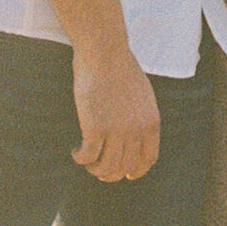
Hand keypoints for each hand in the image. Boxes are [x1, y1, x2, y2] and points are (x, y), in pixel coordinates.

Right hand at [73, 42, 159, 180]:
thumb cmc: (119, 68)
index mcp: (151, 122)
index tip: (126, 174)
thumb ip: (140, 117)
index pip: (148, 159)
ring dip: (94, 169)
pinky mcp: (95, 127)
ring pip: (106, 167)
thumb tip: (132, 137)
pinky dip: (80, 158)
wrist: (104, 51)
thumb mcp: (142, 95)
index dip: (136, 171)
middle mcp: (136, 130)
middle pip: (125, 166)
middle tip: (98, 170)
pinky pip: (88, 155)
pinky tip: (75, 152)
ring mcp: (116, 130)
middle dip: (111, 174)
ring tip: (86, 162)